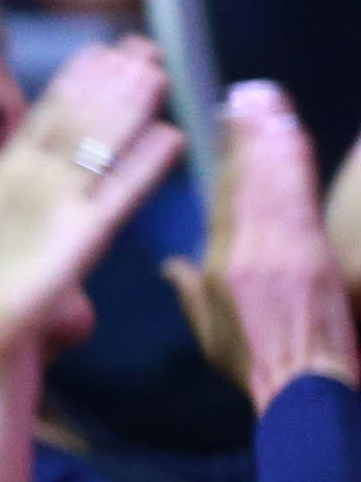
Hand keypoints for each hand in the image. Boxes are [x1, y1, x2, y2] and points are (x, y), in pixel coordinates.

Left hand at [0, 38, 185, 361]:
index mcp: (13, 175)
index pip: (50, 117)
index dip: (76, 83)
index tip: (100, 48)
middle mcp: (47, 186)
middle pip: (86, 124)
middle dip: (114, 86)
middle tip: (142, 45)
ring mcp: (69, 209)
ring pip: (104, 148)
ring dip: (131, 111)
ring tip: (157, 70)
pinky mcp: (83, 238)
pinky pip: (118, 196)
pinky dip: (143, 168)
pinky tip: (171, 136)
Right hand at [165, 82, 360, 408]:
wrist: (302, 389)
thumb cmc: (255, 366)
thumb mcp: (212, 333)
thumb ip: (192, 293)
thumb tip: (173, 268)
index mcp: (218, 266)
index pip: (223, 201)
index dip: (227, 159)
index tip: (228, 123)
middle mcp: (243, 251)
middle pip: (244, 183)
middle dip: (247, 135)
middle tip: (250, 93)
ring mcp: (278, 251)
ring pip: (269, 184)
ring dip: (269, 139)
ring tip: (270, 102)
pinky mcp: (308, 256)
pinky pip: (295, 201)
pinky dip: (290, 164)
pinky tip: (290, 135)